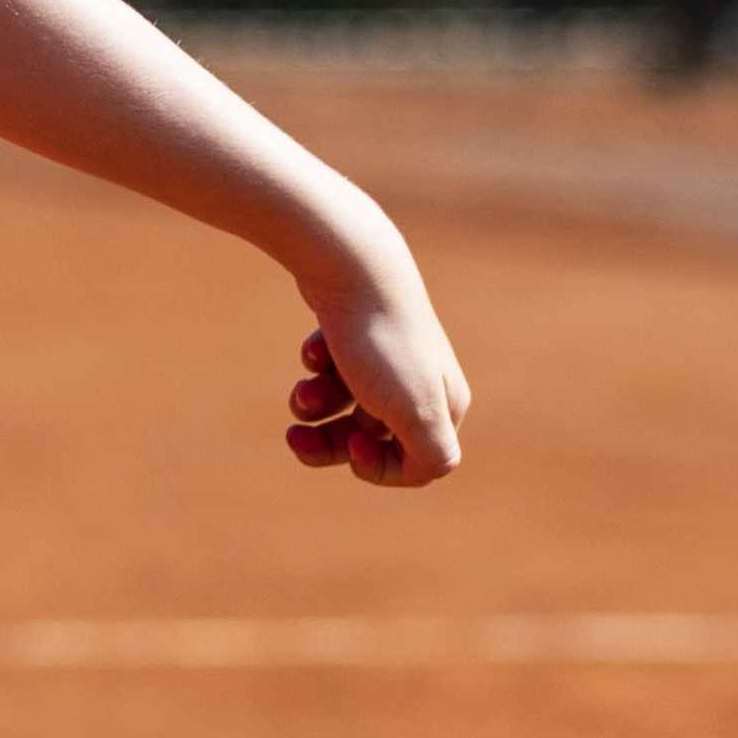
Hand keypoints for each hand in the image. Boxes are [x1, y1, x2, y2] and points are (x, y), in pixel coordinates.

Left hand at [285, 263, 469, 487]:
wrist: (351, 265)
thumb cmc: (383, 341)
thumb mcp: (414, 409)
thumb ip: (431, 453)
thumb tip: (428, 472)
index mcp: (444, 404)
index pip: (415, 465)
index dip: (377, 468)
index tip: (351, 448)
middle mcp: (421, 382)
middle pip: (369, 439)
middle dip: (328, 444)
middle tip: (293, 439)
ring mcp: (386, 355)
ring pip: (342, 405)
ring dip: (315, 405)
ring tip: (304, 389)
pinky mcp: (355, 332)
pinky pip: (330, 367)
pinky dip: (318, 364)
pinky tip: (316, 346)